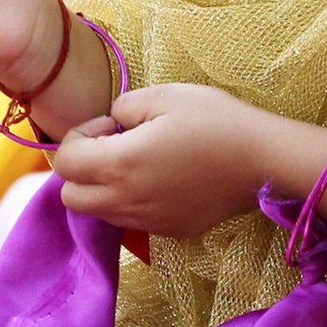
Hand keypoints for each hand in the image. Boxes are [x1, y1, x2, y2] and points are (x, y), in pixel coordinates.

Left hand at [54, 84, 271, 237]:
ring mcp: (148, 221)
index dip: (79, 136)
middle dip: (81, 169)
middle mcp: (127, 201)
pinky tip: (160, 178)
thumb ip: (122, 107)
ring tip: (138, 160)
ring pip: (99, 213)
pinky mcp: (169, 230)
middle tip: (113, 145)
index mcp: (119, 165)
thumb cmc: (214, 121)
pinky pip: (131, 220)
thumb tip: (112, 123)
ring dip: (103, 187)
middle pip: (71, 197)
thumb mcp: (163, 95)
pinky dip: (130, 201)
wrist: (262, 161)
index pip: (64, 163)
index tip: (110, 125)